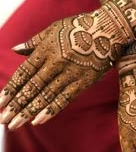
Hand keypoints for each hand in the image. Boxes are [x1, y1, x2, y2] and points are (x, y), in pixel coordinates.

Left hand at [0, 7, 127, 128]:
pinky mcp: (84, 81)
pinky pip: (65, 98)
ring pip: (47, 95)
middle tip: (3, 120)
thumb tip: (15, 49)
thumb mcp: (54, 28)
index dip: (12, 89)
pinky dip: (52, 109)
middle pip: (33, 87)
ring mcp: (71, 73)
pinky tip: (39, 120)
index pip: (25, 73)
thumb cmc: (80, 26)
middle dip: (16, 105)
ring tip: (15, 124)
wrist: (109, 29)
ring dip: (29, 111)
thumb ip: (34, 41)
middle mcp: (56, 62)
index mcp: (46, 49)